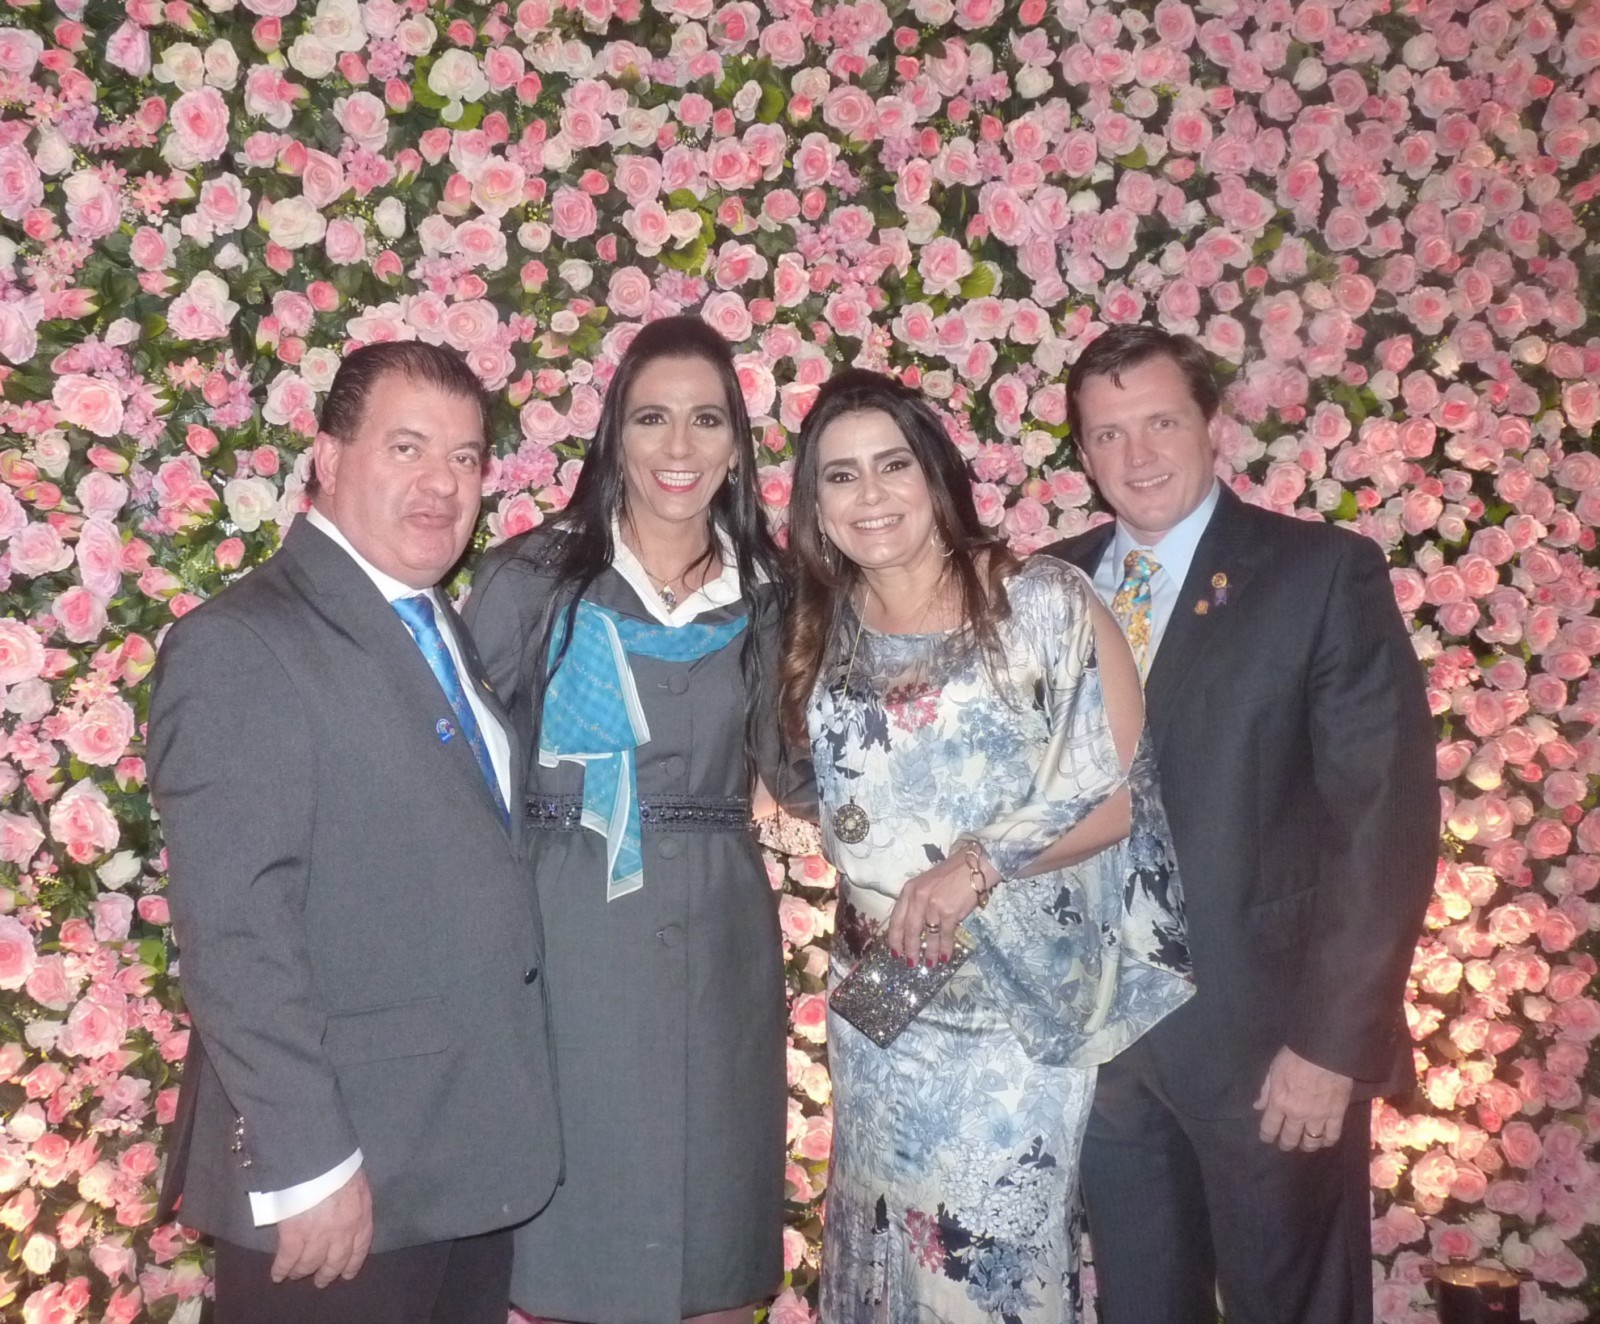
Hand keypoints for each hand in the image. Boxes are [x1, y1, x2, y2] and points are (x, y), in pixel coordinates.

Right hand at [271, 1169, 373, 1287]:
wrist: (319, 1159)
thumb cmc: (340, 1164)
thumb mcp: (357, 1182)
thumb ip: (355, 1201)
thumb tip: (349, 1207)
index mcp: (360, 1217)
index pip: (359, 1248)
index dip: (352, 1264)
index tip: (346, 1274)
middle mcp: (342, 1232)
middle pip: (335, 1261)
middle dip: (327, 1274)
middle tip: (320, 1282)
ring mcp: (317, 1236)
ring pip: (310, 1263)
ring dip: (302, 1271)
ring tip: (296, 1275)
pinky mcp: (294, 1234)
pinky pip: (287, 1259)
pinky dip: (281, 1269)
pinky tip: (277, 1275)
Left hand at [884, 844, 994, 966]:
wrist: (973, 867)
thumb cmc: (950, 874)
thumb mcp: (925, 884)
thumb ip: (916, 903)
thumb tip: (912, 930)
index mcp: (909, 890)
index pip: (897, 918)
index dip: (895, 938)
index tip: (895, 952)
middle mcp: (918, 897)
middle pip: (910, 929)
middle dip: (910, 949)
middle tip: (911, 963)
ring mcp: (933, 905)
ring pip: (928, 935)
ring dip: (929, 953)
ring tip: (929, 964)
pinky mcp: (949, 912)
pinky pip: (945, 936)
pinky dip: (945, 949)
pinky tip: (945, 957)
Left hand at [1254, 1047, 1354, 1152]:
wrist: (1325, 1050)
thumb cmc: (1296, 1056)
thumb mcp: (1274, 1069)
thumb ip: (1266, 1090)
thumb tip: (1258, 1107)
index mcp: (1279, 1101)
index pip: (1270, 1127)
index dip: (1267, 1135)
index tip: (1267, 1138)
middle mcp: (1297, 1114)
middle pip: (1290, 1137)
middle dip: (1286, 1143)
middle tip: (1285, 1145)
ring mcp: (1318, 1116)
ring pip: (1311, 1141)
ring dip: (1306, 1145)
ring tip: (1305, 1145)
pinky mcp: (1337, 1114)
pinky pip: (1333, 1135)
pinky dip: (1328, 1141)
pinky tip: (1324, 1141)